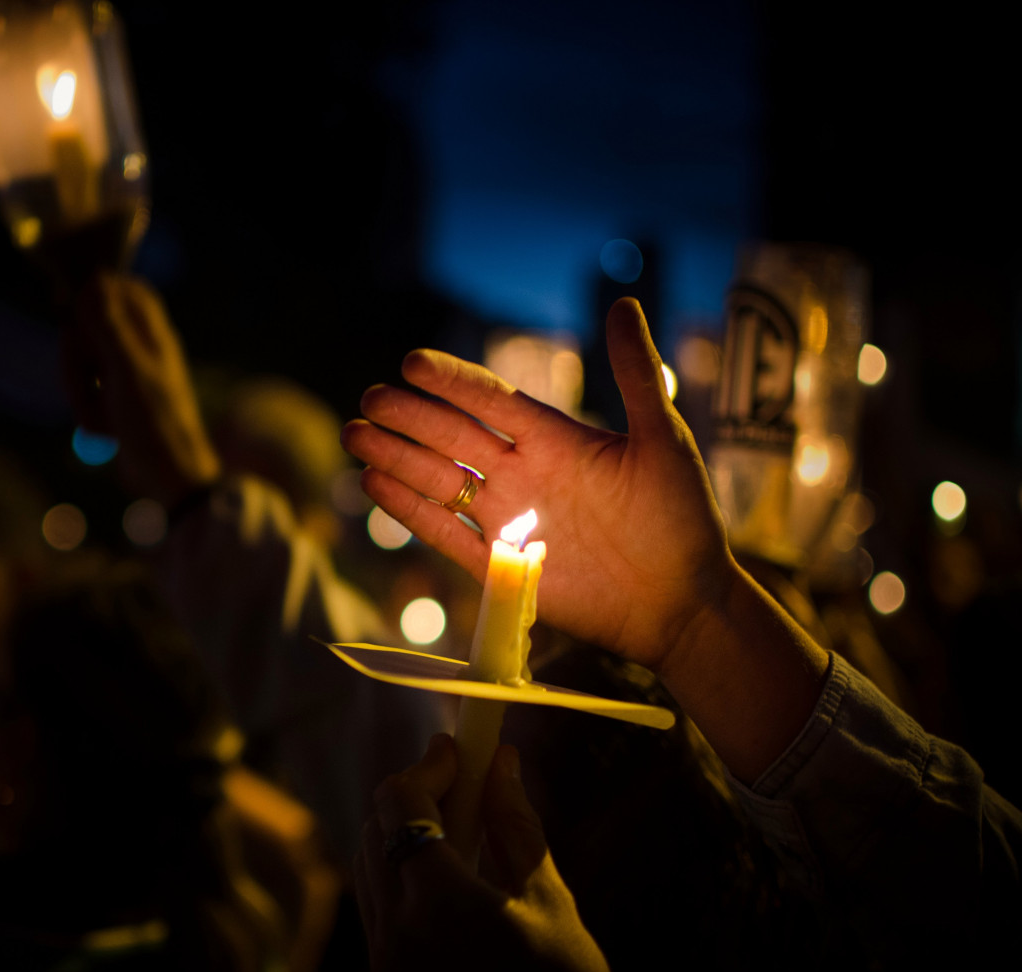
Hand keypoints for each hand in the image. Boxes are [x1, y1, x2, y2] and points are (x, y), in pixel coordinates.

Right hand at [61, 273, 220, 504]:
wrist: (168, 477)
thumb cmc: (155, 423)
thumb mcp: (127, 371)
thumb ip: (109, 326)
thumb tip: (94, 282)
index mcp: (153, 335)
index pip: (126, 291)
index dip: (97, 293)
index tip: (71, 310)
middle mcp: (142, 351)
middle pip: (93, 328)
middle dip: (77, 356)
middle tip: (80, 381)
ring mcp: (128, 378)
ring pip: (85, 363)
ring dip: (81, 391)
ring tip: (97, 419)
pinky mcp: (118, 402)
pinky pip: (88, 392)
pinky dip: (89, 409)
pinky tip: (102, 430)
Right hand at [341, 298, 734, 677]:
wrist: (683, 601)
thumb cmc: (682, 519)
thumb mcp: (663, 439)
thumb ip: (636, 375)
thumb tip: (622, 303)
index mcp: (557, 440)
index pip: (491, 400)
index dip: (452, 382)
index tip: (412, 361)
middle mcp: (524, 474)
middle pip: (453, 438)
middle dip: (410, 418)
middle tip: (370, 397)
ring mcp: (509, 519)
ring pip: (440, 481)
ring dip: (398, 458)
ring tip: (355, 436)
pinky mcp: (501, 566)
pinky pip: (446, 533)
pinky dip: (411, 510)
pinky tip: (375, 484)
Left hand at [354, 736, 632, 971]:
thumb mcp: (549, 897)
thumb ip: (513, 822)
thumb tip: (500, 759)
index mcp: (441, 906)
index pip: (402, 803)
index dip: (428, 765)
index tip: (458, 747)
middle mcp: (397, 931)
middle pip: (377, 826)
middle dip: (416, 792)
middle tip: (463, 777)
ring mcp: (385, 958)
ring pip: (368, 860)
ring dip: (403, 828)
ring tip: (459, 823)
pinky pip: (375, 899)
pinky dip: (398, 868)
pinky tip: (445, 867)